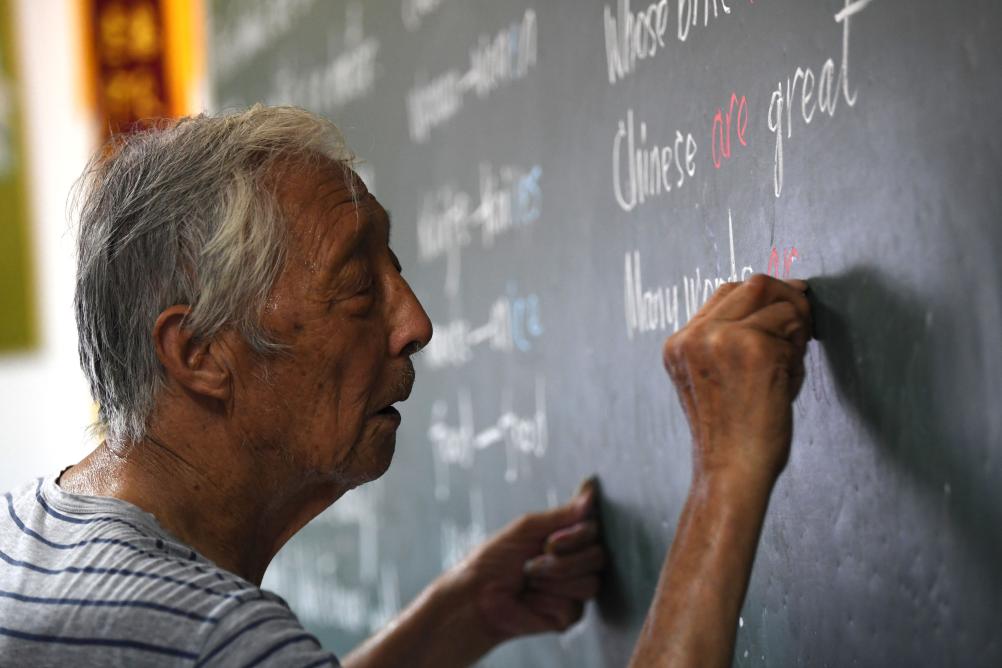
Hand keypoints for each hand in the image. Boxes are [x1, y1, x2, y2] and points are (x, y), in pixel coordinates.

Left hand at [449, 480, 604, 641]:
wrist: (477, 596)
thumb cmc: (495, 559)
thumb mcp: (527, 528)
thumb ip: (563, 513)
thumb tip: (591, 489)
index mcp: (567, 538)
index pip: (595, 530)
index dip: (577, 536)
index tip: (550, 541)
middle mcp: (576, 562)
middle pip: (598, 557)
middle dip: (562, 561)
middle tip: (532, 562)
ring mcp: (574, 589)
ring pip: (591, 584)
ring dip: (553, 580)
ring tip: (528, 581)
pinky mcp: (569, 615)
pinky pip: (576, 606)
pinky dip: (548, 600)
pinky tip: (531, 600)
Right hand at [662, 274, 811, 485]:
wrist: (732, 470)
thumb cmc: (732, 435)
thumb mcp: (714, 380)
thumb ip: (729, 342)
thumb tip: (778, 303)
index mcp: (679, 344)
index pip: (726, 293)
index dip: (762, 296)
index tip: (787, 309)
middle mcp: (695, 336)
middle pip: (753, 284)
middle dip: (787, 299)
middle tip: (803, 325)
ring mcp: (721, 338)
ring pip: (777, 302)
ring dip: (794, 330)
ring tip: (787, 368)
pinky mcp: (753, 346)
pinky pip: (792, 326)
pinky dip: (798, 352)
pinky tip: (786, 381)